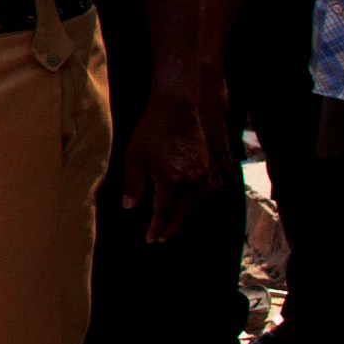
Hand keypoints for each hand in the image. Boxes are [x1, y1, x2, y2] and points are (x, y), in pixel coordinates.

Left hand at [117, 92, 210, 242]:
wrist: (181, 105)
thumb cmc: (153, 128)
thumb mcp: (134, 154)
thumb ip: (133, 182)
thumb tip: (129, 207)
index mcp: (172, 179)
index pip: (165, 214)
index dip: (157, 229)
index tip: (151, 238)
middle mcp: (193, 180)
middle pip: (184, 214)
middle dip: (172, 229)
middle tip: (162, 238)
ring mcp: (207, 173)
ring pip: (199, 205)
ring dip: (186, 218)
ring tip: (174, 225)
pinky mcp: (214, 166)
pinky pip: (209, 192)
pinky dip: (199, 204)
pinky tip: (192, 206)